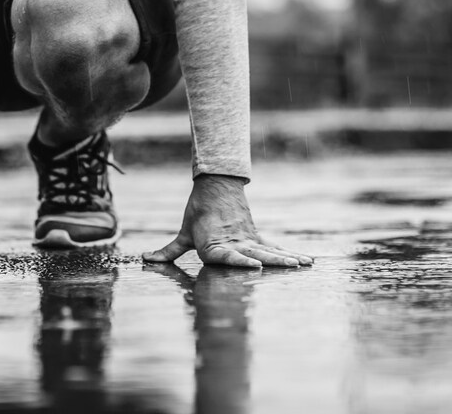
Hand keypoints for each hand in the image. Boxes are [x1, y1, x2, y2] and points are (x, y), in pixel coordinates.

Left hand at [143, 174, 313, 268]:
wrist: (215, 184)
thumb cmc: (197, 212)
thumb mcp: (183, 233)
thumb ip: (168, 251)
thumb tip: (146, 259)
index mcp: (213, 245)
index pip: (227, 255)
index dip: (240, 261)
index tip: (256, 265)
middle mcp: (234, 242)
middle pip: (255, 254)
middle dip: (272, 262)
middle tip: (290, 267)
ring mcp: (247, 239)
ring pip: (268, 250)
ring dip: (285, 258)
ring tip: (301, 264)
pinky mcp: (255, 235)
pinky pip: (274, 247)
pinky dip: (289, 253)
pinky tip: (306, 261)